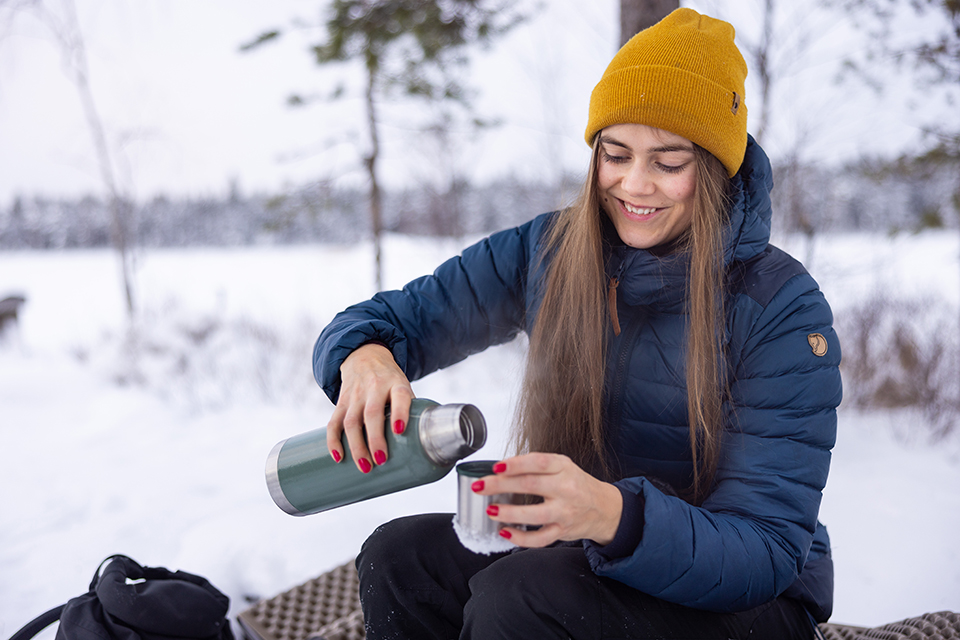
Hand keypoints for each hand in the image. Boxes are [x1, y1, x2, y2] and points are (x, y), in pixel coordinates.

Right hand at [327, 343, 413, 472]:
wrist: (365, 356)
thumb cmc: (391, 381)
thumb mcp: (404, 386)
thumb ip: (410, 410)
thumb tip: (418, 446)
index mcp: (395, 383)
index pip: (399, 395)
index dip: (400, 413)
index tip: (399, 430)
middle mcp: (374, 387)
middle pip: (372, 413)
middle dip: (375, 439)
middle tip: (381, 461)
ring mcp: (356, 395)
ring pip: (351, 421)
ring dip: (356, 446)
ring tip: (365, 466)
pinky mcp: (341, 402)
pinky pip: (333, 422)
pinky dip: (333, 440)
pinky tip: (338, 457)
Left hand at [474, 453, 622, 546]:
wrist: (604, 508)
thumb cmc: (576, 484)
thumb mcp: (562, 466)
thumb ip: (536, 466)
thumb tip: (501, 469)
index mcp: (564, 467)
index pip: (538, 462)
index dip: (516, 464)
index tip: (496, 467)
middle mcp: (566, 488)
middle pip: (530, 485)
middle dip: (501, 486)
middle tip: (481, 486)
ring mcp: (565, 512)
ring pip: (535, 515)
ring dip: (509, 513)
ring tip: (491, 510)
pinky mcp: (563, 531)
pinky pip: (540, 539)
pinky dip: (521, 538)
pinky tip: (506, 532)